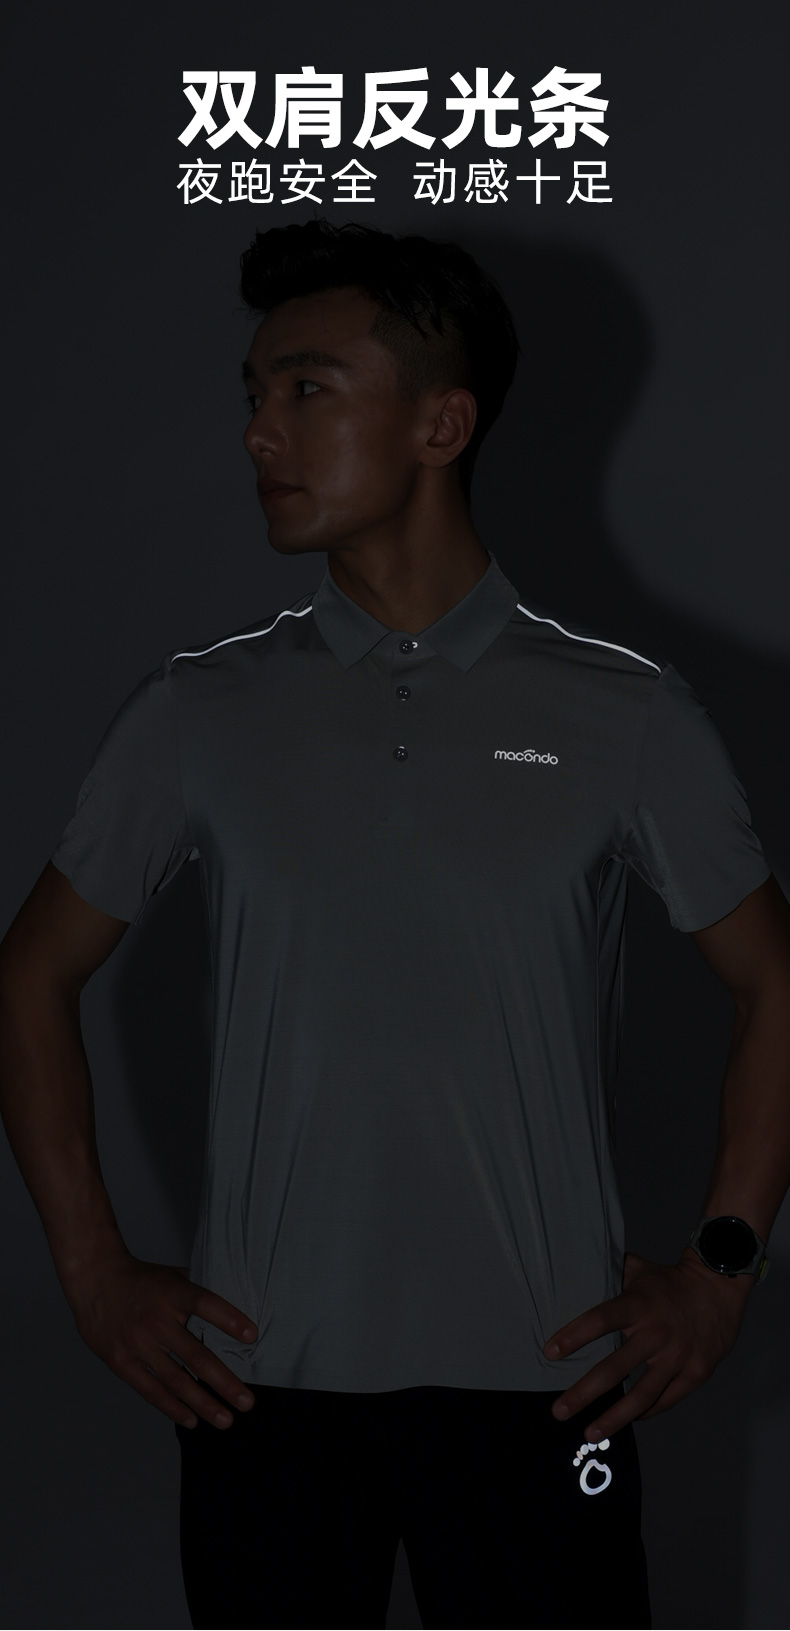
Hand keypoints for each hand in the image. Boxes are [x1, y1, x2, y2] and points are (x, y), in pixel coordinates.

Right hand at [66, 1250, 258, 1429]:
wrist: (95, 1280)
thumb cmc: (142, 1279)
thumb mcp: (171, 1275)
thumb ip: (198, 1291)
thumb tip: (235, 1304)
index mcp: (172, 1294)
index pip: (205, 1304)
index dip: (229, 1319)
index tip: (252, 1336)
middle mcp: (156, 1320)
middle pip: (195, 1355)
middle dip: (224, 1382)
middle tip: (247, 1402)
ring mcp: (137, 1344)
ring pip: (176, 1380)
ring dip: (202, 1403)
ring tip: (225, 1420)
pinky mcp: (121, 1362)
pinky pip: (151, 1390)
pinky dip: (172, 1407)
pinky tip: (192, 1419)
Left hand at [542, 1248, 753, 1442]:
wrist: (719, 1287)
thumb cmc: (670, 1281)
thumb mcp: (639, 1270)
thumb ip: (610, 1273)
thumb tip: (576, 1268)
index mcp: (639, 1305)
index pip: (600, 1320)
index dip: (574, 1335)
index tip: (549, 1353)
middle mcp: (656, 1333)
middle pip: (614, 1369)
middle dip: (584, 1393)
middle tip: (559, 1411)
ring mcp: (677, 1356)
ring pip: (641, 1396)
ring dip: (613, 1418)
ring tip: (590, 1434)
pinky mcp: (696, 1373)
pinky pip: (666, 1400)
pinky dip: (645, 1412)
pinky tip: (628, 1420)